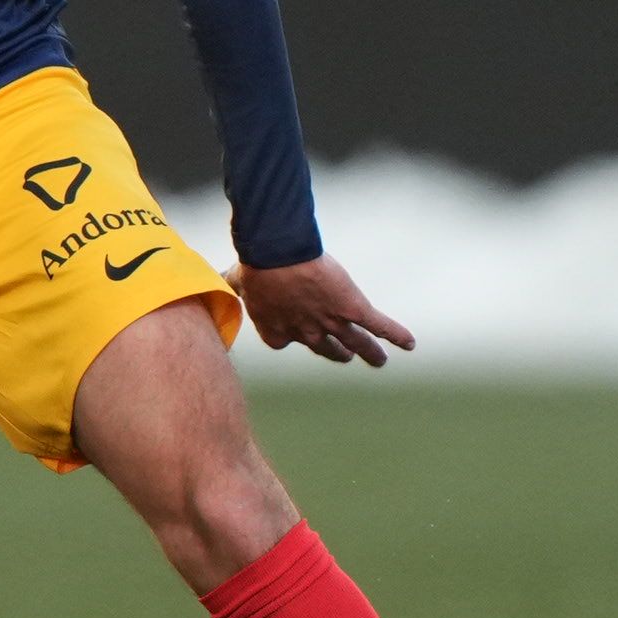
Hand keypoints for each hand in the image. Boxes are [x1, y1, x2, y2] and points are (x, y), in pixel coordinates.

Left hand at [233, 255, 410, 367]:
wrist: (278, 256)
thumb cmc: (255, 266)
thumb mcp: (236, 278)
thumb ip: (227, 282)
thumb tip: (207, 276)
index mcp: (278, 328)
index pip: (285, 341)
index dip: (288, 336)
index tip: (291, 333)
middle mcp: (307, 330)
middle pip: (325, 348)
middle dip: (337, 353)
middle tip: (348, 356)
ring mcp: (332, 320)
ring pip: (355, 342)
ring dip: (369, 353)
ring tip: (380, 361)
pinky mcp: (352, 308)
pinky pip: (377, 325)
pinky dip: (394, 334)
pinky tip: (410, 343)